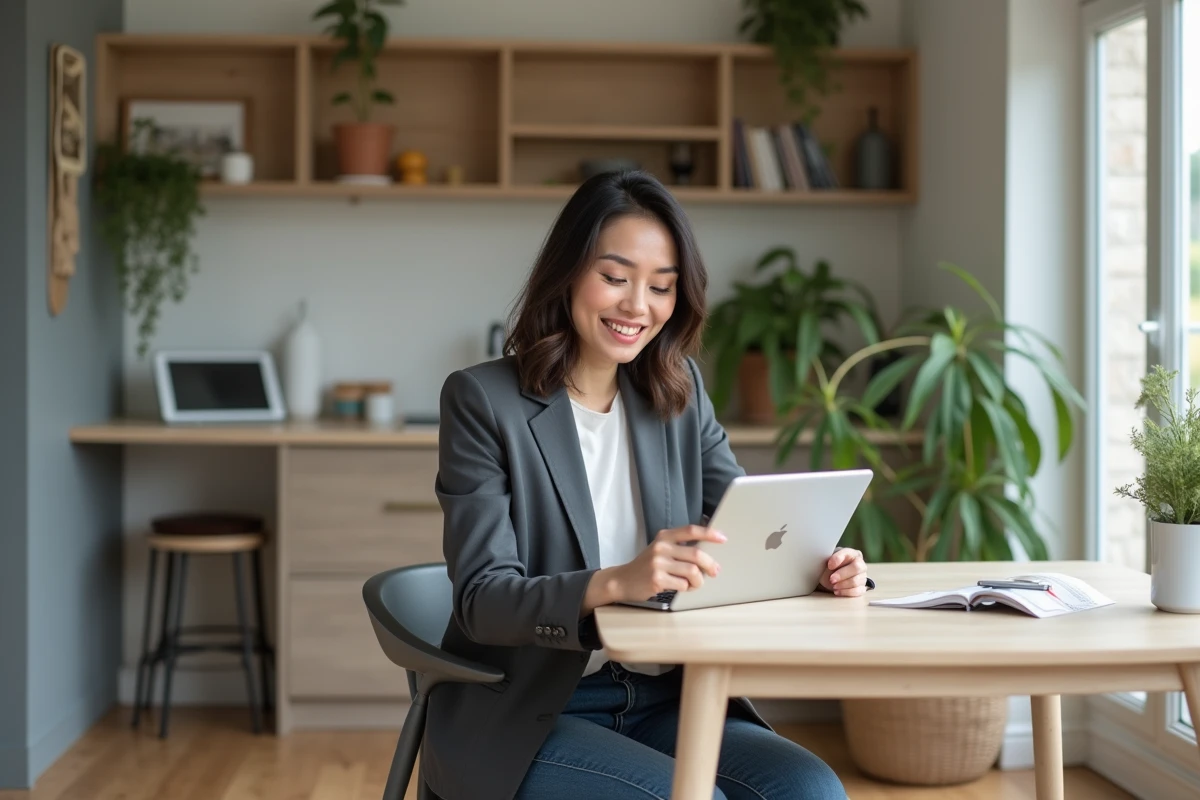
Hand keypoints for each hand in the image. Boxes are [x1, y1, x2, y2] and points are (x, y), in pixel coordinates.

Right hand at [606, 525, 724, 603]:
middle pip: (696, 554)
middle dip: (710, 565)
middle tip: (715, 571)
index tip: (723, 538)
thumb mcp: (660, 549)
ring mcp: (658, 563)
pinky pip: (683, 584)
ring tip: (694, 583)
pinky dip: (686, 588)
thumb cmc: (646, 566)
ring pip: (692, 571)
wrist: (622, 580)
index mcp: (664, 536)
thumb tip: (708, 553)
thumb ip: (679, 547)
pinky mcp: (657, 579)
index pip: (691, 530)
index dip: (709, 533)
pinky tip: (681, 587)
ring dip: (699, 581)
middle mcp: (661, 547)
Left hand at [819, 547, 867, 596]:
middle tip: (832, 579)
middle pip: (856, 568)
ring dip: (843, 585)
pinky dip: (846, 592)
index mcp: (851, 553)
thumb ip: (829, 561)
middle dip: (842, 575)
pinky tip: (837, 591)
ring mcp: (862, 576)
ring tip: (833, 586)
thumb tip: (830, 566)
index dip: (838, 559)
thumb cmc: (831, 566)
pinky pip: (858, 591)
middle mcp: (860, 563)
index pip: (847, 553)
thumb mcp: (827, 560)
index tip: (829, 565)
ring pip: (856, 581)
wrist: (832, 576)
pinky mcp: (862, 587)